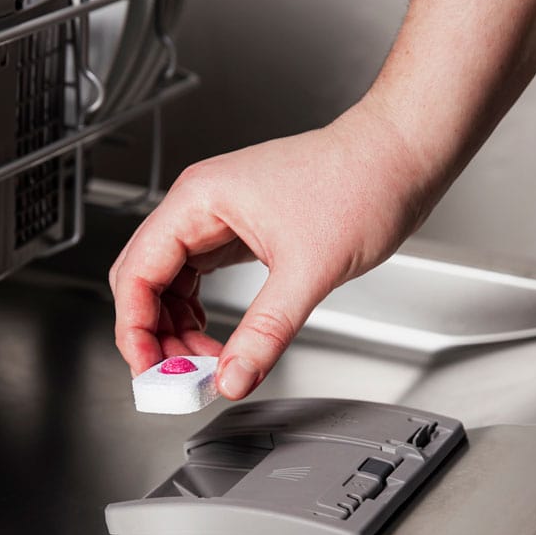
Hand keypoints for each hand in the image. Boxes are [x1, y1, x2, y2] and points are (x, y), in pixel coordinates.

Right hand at [108, 106, 428, 399]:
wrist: (401, 156)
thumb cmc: (361, 183)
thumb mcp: (309, 271)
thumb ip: (265, 332)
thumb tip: (232, 378)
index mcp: (199, 200)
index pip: (138, 272)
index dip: (134, 328)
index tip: (150, 370)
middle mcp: (199, 206)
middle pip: (144, 279)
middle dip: (153, 333)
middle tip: (175, 377)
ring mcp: (217, 219)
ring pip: (169, 283)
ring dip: (176, 328)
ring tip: (203, 365)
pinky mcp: (238, 232)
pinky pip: (197, 279)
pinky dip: (197, 314)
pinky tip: (216, 340)